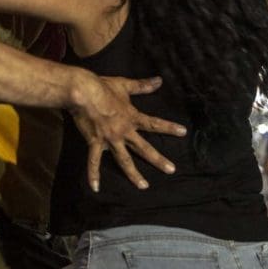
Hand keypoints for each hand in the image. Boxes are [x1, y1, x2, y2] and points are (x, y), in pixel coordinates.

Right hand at [69, 73, 186, 192]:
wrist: (84, 92)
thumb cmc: (104, 87)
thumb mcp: (125, 85)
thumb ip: (142, 86)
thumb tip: (159, 80)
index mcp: (132, 118)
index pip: (154, 124)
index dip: (169, 127)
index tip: (183, 132)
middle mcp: (124, 131)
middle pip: (144, 148)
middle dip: (158, 159)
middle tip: (171, 170)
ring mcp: (110, 139)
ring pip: (124, 160)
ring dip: (134, 174)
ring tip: (143, 186)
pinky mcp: (95, 142)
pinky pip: (94, 161)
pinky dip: (94, 174)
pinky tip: (95, 187)